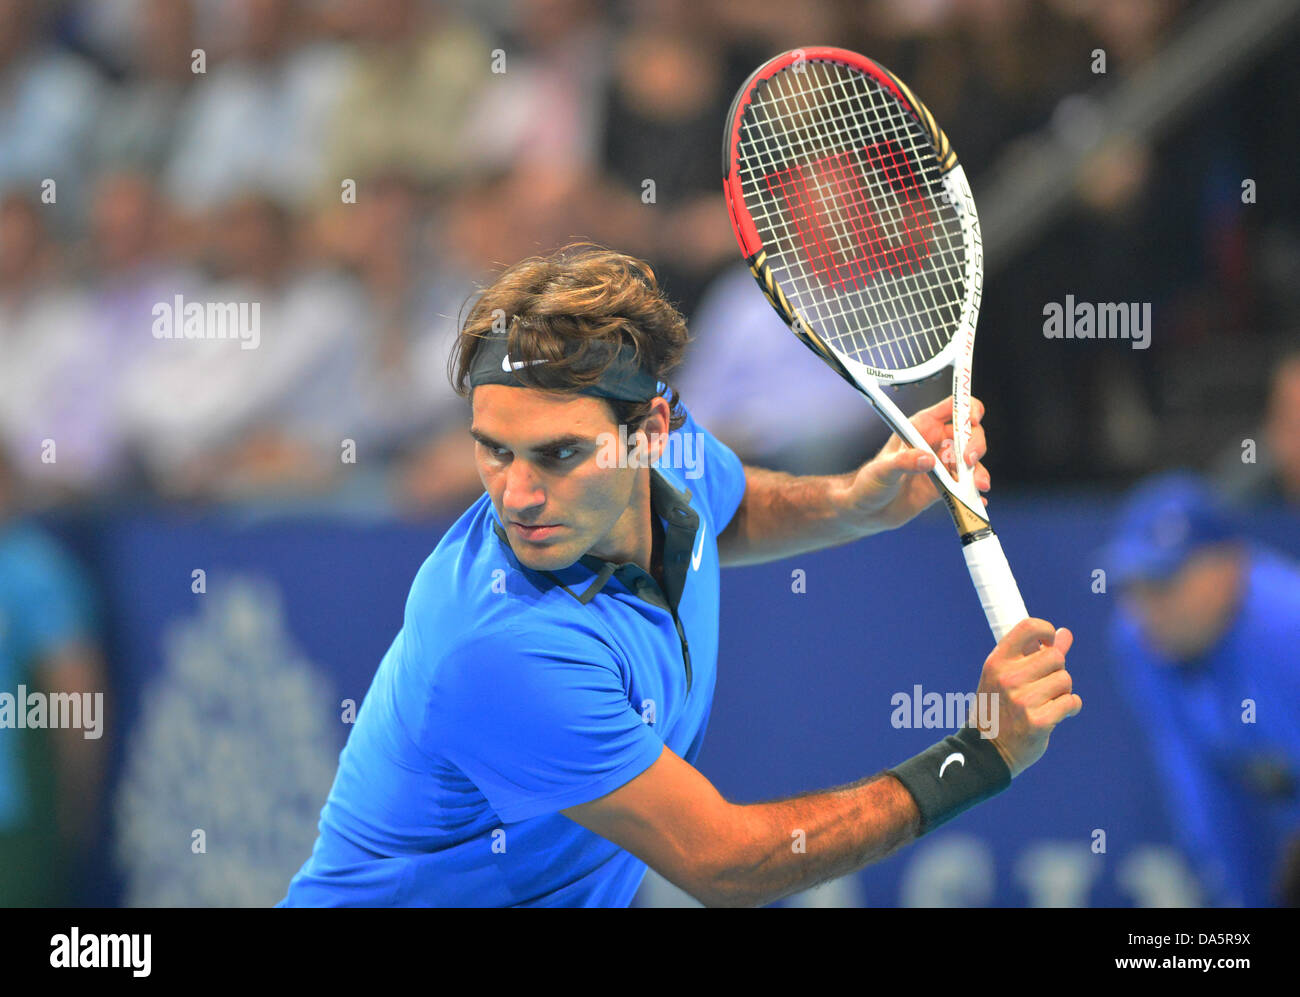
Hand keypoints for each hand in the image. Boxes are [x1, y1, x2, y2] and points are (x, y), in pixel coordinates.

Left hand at [839, 395, 990, 533]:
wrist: (866, 512)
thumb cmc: (869, 483)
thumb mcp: (882, 470)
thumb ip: (904, 462)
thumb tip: (928, 459)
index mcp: (921, 427)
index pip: (952, 408)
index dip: (968, 409)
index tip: (974, 419)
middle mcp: (935, 444)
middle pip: (970, 434)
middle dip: (975, 444)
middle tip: (969, 461)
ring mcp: (942, 466)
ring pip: (972, 462)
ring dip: (979, 472)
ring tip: (978, 485)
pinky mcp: (946, 488)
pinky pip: (967, 487)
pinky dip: (975, 494)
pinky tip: (978, 501)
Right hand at [974, 618, 1081, 777]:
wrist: (987, 749)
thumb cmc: (999, 707)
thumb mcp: (1007, 676)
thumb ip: (1037, 653)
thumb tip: (1065, 633)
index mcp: (996, 662)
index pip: (1028, 627)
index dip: (1046, 630)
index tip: (1048, 643)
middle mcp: (1008, 678)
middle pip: (1055, 656)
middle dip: (1057, 669)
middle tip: (1045, 684)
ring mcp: (1022, 701)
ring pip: (1065, 680)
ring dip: (1063, 691)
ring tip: (1047, 701)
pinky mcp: (1038, 721)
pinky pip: (1071, 702)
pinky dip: (1070, 707)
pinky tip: (1057, 714)